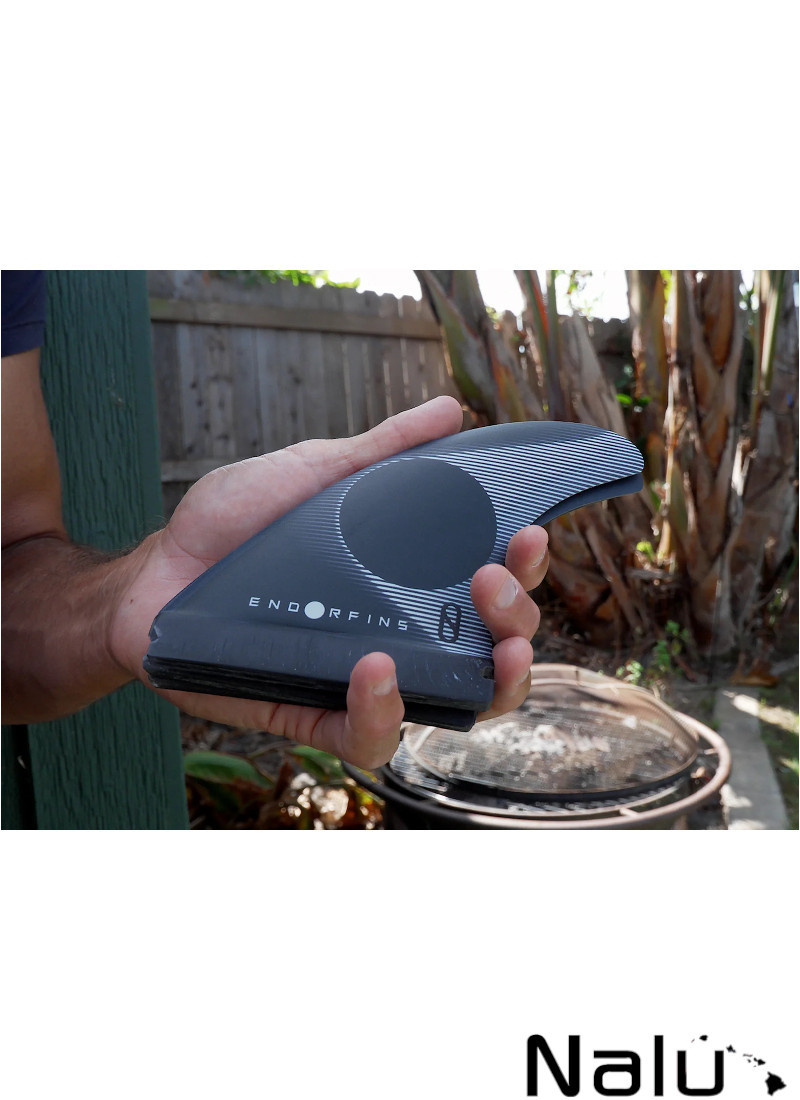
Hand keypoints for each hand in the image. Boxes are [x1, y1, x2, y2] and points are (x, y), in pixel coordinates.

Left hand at [110, 397, 548, 768]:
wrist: (157, 572)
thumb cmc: (234, 525)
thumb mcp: (313, 473)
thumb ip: (382, 450)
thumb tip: (449, 410)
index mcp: (409, 581)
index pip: (491, 586)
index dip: (526, 569)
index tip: (527, 533)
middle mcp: (402, 634)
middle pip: (493, 650)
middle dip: (519, 620)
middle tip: (495, 580)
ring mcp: (363, 679)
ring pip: (455, 706)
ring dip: (492, 682)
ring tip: (494, 646)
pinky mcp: (315, 715)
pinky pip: (369, 737)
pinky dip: (384, 710)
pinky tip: (381, 668)